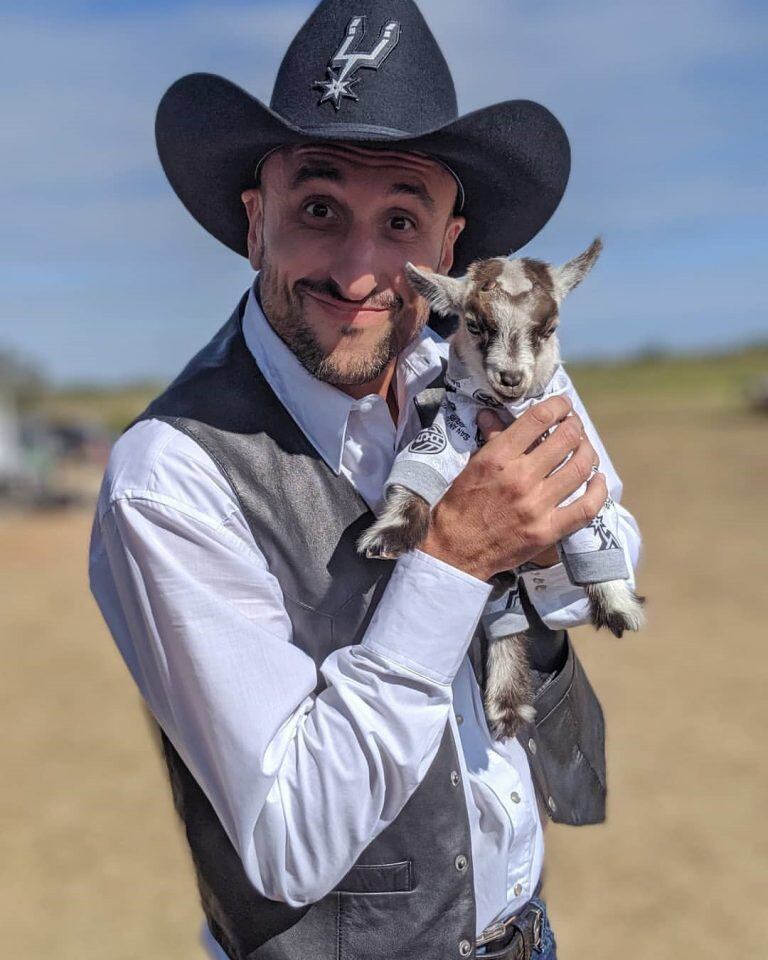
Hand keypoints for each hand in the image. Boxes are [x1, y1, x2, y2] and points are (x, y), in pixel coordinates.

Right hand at [420, 395, 606, 581]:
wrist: (454, 551)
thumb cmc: (459, 506)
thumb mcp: (471, 467)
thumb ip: (491, 440)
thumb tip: (492, 413)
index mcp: (498, 458)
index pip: (539, 418)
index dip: (558, 405)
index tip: (563, 405)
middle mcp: (521, 478)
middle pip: (566, 439)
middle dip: (575, 426)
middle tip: (574, 427)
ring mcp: (537, 506)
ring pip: (580, 468)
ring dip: (588, 453)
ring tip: (584, 449)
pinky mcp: (548, 531)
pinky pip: (586, 507)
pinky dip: (598, 490)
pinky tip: (597, 480)